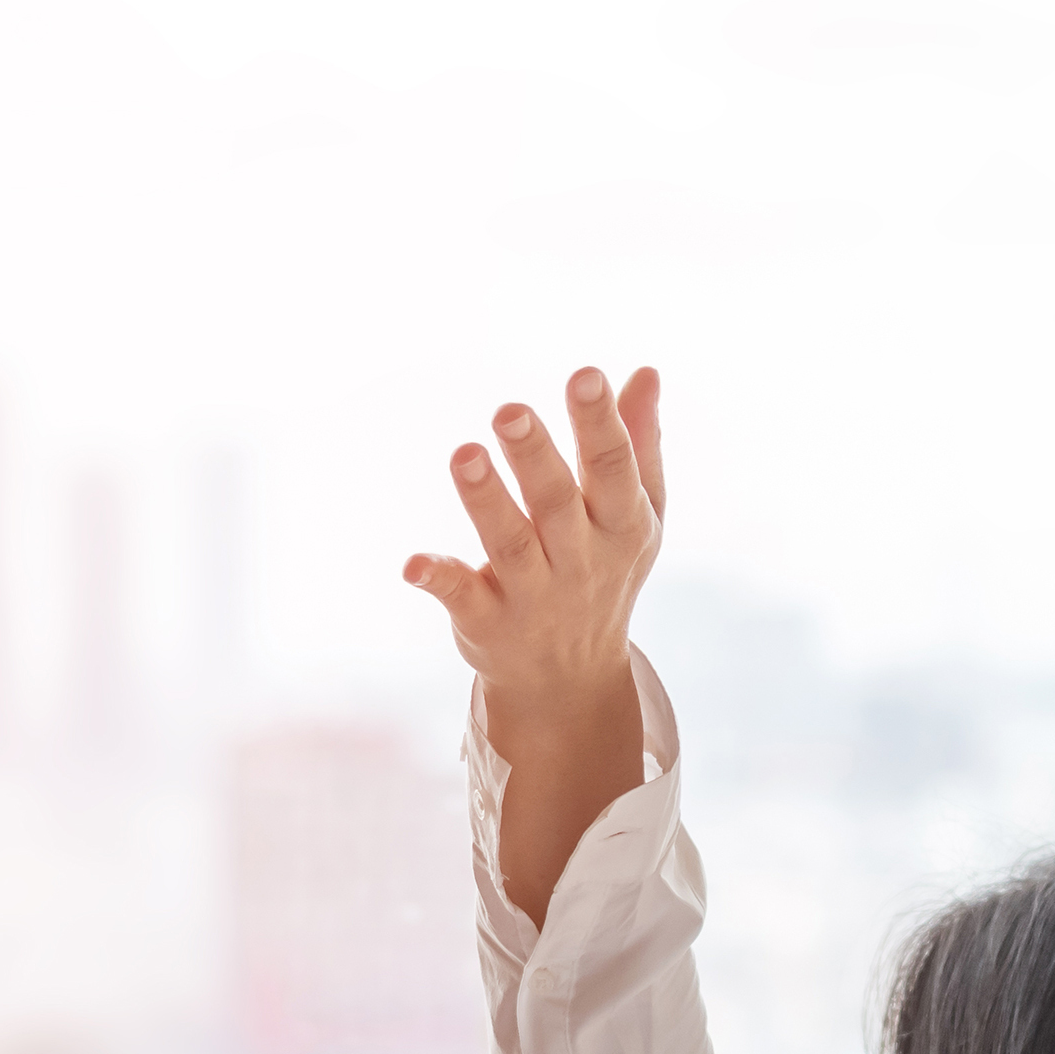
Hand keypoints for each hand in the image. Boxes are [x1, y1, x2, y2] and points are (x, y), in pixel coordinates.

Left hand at [404, 366, 668, 925]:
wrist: (571, 680)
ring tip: (465, 455)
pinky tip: (411, 563)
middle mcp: (578, 561)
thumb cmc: (604, 572)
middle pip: (556, 504)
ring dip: (486, 502)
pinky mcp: (486, 621)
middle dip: (535, 456)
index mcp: (619, 526)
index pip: (613, 471)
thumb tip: (643, 372)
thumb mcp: (636, 515)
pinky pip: (463, 597)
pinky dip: (439, 579)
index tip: (585, 375)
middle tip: (508, 409)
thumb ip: (638, 444)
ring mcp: (533, 594)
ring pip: (510, 545)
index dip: (600, 424)